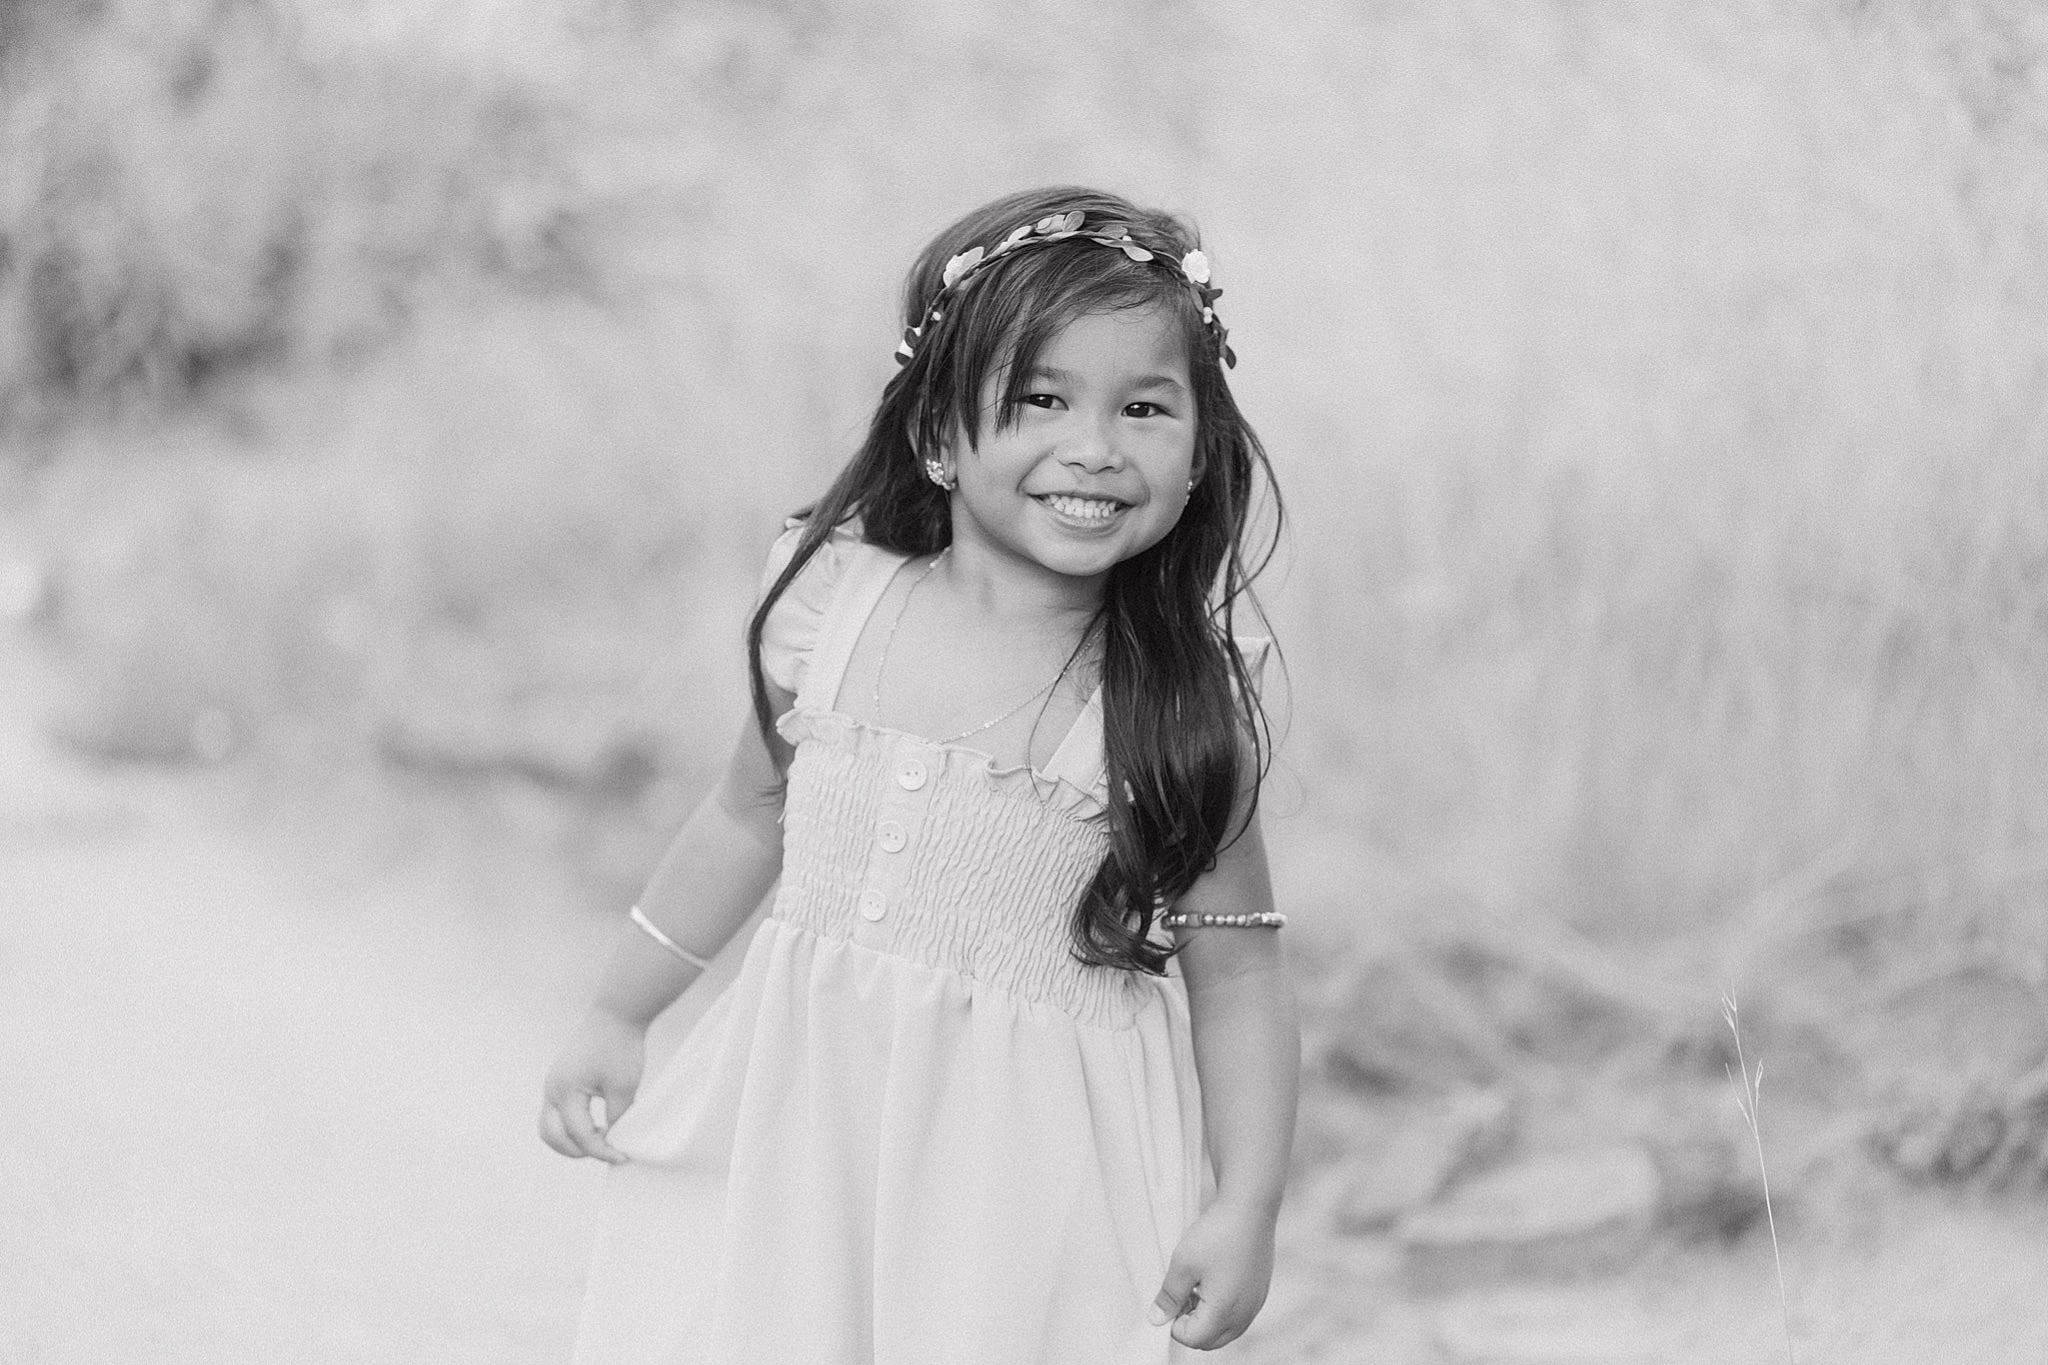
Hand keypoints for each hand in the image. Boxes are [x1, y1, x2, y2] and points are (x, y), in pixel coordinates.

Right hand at [539, 1008, 645, 1163]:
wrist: (616, 1013)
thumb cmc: (620, 1046)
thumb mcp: (623, 1088)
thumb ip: (615, 1118)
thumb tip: (612, 1141)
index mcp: (565, 1091)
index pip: (580, 1135)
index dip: (602, 1151)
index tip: (622, 1157)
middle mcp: (552, 1089)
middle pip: (552, 1136)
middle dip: (576, 1151)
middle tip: (606, 1154)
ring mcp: (553, 1083)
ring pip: (549, 1125)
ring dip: (570, 1140)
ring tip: (599, 1141)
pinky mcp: (560, 1078)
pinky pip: (556, 1111)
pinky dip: (570, 1125)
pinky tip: (596, 1125)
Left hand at [1148, 1198, 1277, 1349]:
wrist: (1250, 1208)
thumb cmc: (1217, 1233)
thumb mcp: (1183, 1263)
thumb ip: (1169, 1296)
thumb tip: (1156, 1319)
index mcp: (1224, 1312)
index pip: (1192, 1339)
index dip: (1175, 1323)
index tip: (1173, 1297)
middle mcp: (1244, 1314)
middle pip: (1211, 1340)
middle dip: (1192, 1325)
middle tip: (1183, 1294)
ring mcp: (1255, 1304)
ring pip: (1226, 1329)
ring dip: (1208, 1318)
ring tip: (1198, 1284)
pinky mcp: (1260, 1292)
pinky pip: (1239, 1314)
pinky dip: (1224, 1307)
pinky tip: (1216, 1278)